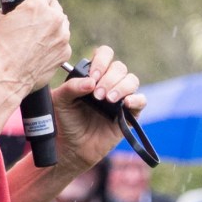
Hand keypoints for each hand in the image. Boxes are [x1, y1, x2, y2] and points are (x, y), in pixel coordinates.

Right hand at [0, 0, 72, 102]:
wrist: (6, 78)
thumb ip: (4, 9)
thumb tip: (6, 10)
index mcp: (37, 7)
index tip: (32, 4)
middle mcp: (54, 19)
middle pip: (55, 7)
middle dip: (46, 12)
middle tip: (33, 22)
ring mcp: (62, 37)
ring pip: (62, 24)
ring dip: (52, 28)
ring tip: (36, 38)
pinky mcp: (65, 53)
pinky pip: (62, 42)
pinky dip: (54, 44)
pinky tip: (40, 51)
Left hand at [52, 45, 144, 169]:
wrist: (72, 146)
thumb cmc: (66, 121)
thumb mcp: (60, 100)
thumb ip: (71, 86)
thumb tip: (91, 81)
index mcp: (94, 75)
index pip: (105, 55)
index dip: (101, 61)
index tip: (93, 77)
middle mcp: (109, 82)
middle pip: (119, 67)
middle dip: (108, 79)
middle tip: (97, 96)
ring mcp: (121, 97)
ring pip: (132, 80)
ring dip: (121, 87)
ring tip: (108, 100)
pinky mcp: (130, 114)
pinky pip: (141, 100)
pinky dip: (136, 99)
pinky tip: (125, 104)